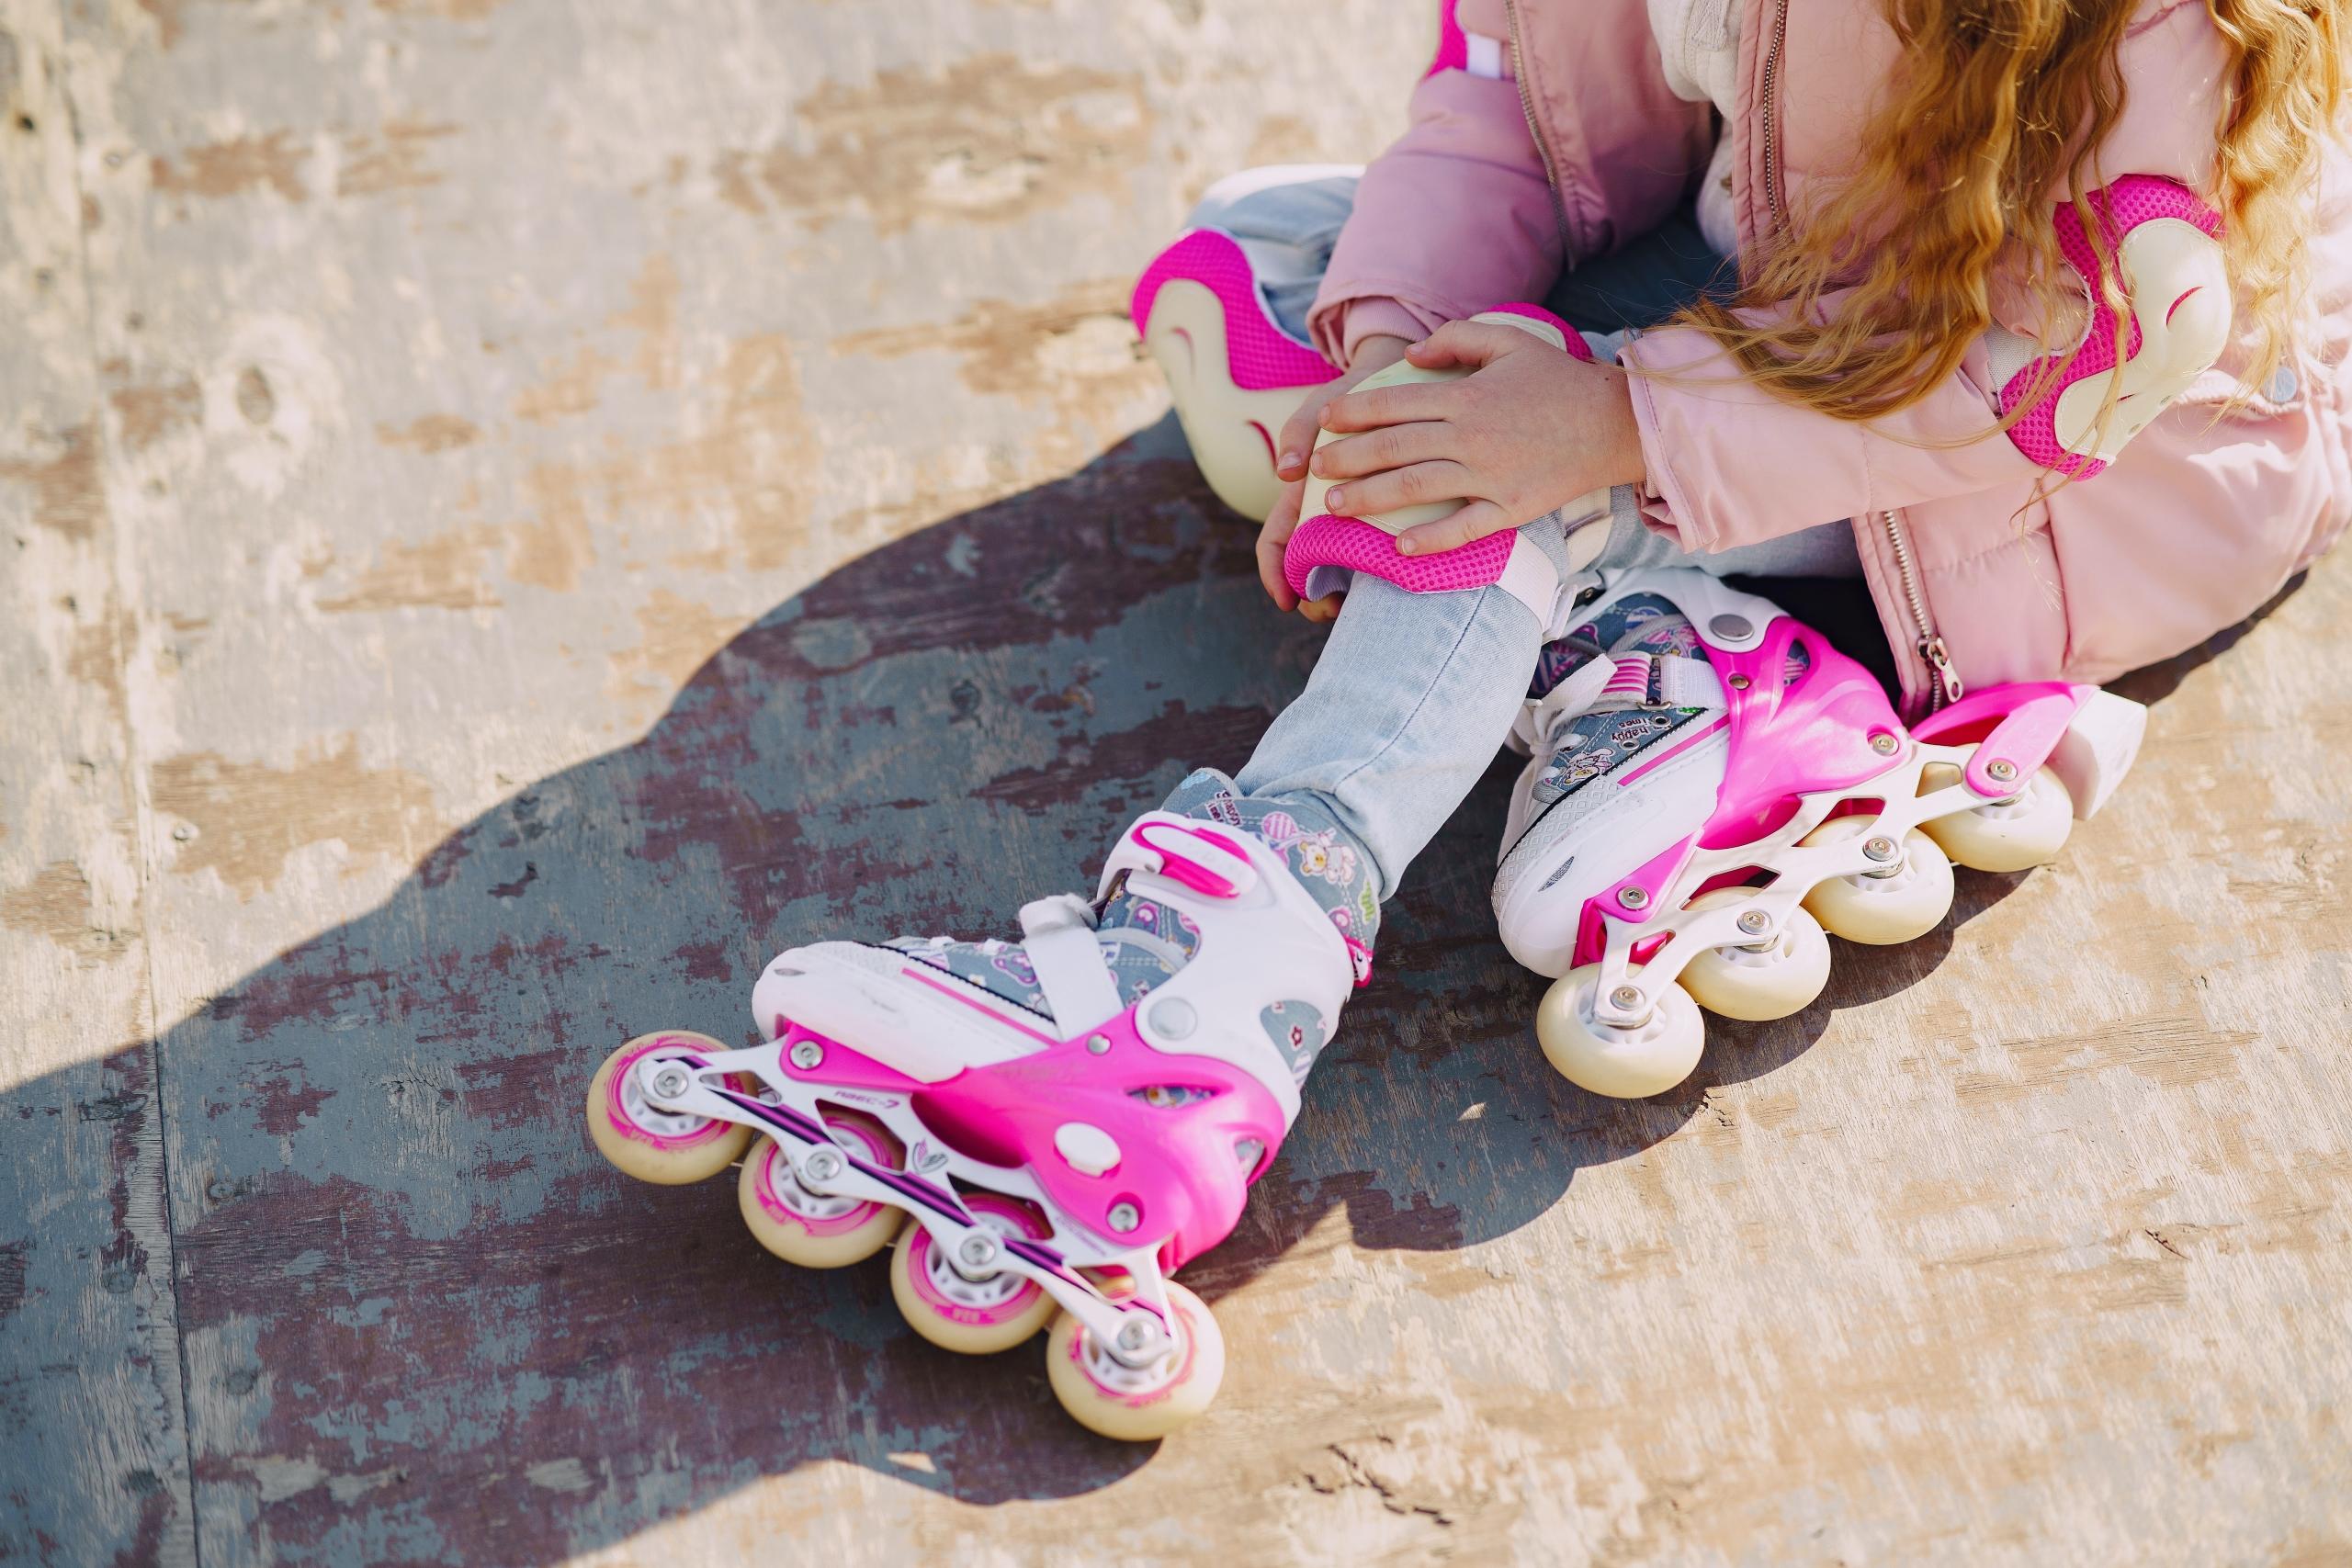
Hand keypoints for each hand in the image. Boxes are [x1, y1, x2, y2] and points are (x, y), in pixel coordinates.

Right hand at [1256, 335, 1410, 620]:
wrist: (1400, 383)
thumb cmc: (1354, 398)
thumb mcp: (1323, 407)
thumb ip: (1299, 432)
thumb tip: (1286, 471)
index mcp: (1302, 495)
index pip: (1277, 542)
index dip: (1274, 574)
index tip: (1287, 600)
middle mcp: (1326, 513)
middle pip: (1308, 568)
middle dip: (1313, 597)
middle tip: (1333, 611)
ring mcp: (1358, 518)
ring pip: (1343, 568)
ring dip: (1344, 593)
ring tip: (1361, 607)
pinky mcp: (1391, 515)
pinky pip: (1383, 552)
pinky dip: (1382, 573)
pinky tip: (1397, 582)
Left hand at [1311, 319, 1645, 555]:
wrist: (1615, 423)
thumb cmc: (1558, 382)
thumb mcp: (1509, 342)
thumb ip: (1457, 339)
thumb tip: (1412, 353)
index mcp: (1466, 396)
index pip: (1395, 403)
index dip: (1354, 412)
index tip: (1325, 421)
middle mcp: (1471, 436)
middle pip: (1395, 448)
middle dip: (1348, 458)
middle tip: (1316, 470)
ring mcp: (1491, 475)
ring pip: (1417, 488)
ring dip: (1371, 497)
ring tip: (1334, 505)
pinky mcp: (1512, 507)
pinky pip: (1465, 528)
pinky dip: (1432, 540)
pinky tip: (1399, 547)